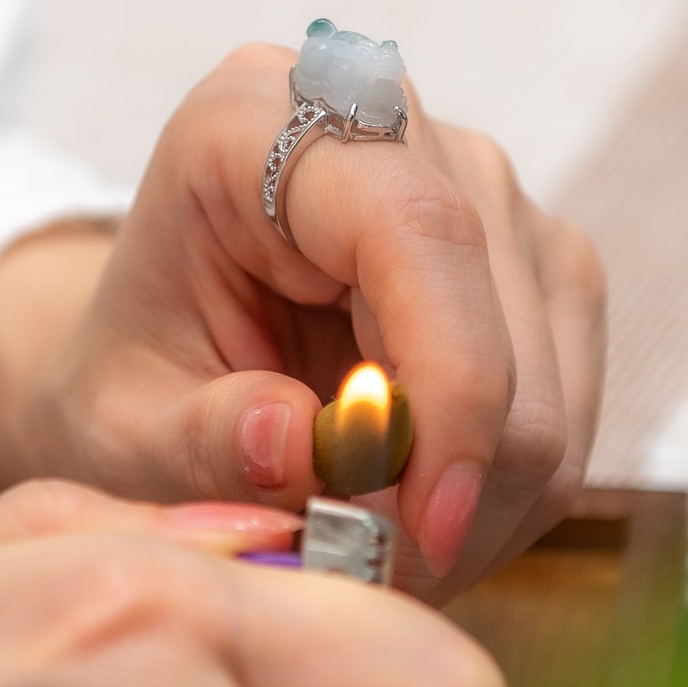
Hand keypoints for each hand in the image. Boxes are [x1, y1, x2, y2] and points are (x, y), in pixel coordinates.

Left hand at [0, 44, 606, 600]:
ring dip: (477, 504)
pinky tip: (418, 509)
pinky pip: (567, 408)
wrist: (170, 337)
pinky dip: (502, 493)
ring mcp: (486, 189)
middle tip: (367, 568)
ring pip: (553, 388)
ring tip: (375, 543)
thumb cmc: (140, 365)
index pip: (418, 230)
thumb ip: (199, 435)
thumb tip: (304, 445)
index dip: (447, 389)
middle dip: (452, 484)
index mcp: (260, 118)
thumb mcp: (120, 420)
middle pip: (506, 325)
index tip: (421, 527)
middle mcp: (396, 125)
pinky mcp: (536, 261)